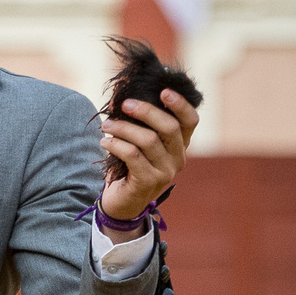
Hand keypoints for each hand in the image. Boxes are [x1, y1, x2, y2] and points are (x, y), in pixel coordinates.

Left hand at [99, 88, 198, 231]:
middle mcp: (178, 158)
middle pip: (169, 127)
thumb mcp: (142, 144)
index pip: (190, 121)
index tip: (163, 91)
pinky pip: (133, 155)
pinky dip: (116, 144)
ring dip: (124, 128)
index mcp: (180, 145)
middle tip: (124, 104)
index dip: (180, 104)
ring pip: (148, 140)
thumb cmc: (131, 167)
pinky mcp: (148, 182)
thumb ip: (144, 125)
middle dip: (146, 111)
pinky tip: (105, 141)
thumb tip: (128, 97)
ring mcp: (165, 172)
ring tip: (107, 125)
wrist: (122, 203)